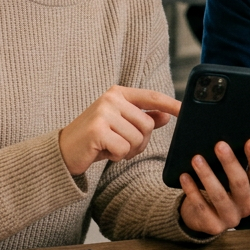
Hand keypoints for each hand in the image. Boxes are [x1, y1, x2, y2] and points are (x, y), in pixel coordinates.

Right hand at [59, 86, 179, 175]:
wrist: (64, 151)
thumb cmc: (96, 138)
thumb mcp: (120, 125)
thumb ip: (143, 118)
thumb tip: (167, 115)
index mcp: (118, 93)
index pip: (151, 97)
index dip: (170, 104)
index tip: (185, 110)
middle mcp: (111, 98)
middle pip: (147, 125)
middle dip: (139, 142)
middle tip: (120, 144)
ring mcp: (103, 113)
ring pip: (137, 139)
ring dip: (127, 150)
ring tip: (110, 147)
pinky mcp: (97, 130)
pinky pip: (124, 149)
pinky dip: (117, 156)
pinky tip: (103, 151)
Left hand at [178, 139, 249, 234]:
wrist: (203, 217)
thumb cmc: (218, 188)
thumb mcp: (228, 178)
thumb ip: (229, 165)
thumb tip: (221, 142)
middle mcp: (246, 206)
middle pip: (240, 183)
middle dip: (229, 163)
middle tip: (219, 145)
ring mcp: (231, 218)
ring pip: (219, 196)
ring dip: (207, 175)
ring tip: (196, 159)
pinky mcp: (214, 227)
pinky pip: (201, 207)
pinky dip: (192, 190)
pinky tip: (184, 176)